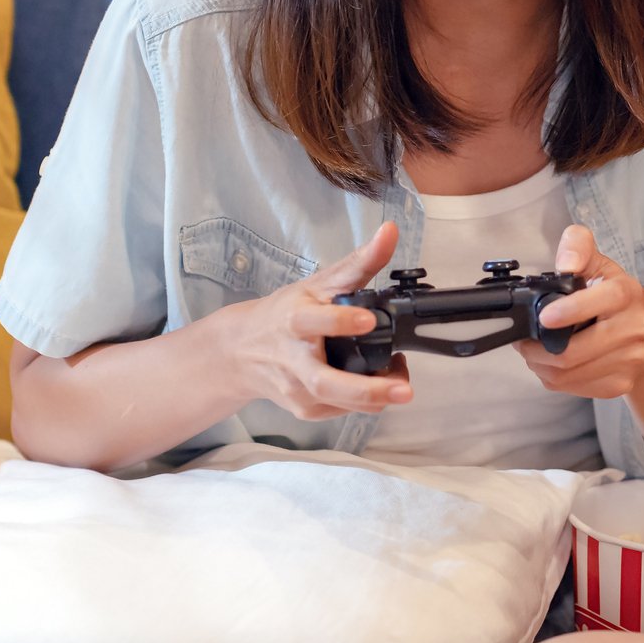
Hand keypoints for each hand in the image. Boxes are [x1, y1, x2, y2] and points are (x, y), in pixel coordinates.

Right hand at [217, 221, 411, 420]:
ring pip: (335, 401)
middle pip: (324, 381)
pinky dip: (364, 403)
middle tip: (403, 389)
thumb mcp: (320, 283)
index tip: (369, 319)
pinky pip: (340, 411)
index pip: (314, 321)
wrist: (240, 351)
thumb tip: (391, 231)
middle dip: (364, 389)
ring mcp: (295, 388)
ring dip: (373, 398)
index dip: (340, 321)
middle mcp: (292, 358)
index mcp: (294, 320)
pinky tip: (379, 389)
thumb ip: (359, 262)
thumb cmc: (285, 312)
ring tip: (401, 387)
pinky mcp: (303, 408)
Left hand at [514, 224, 643, 398]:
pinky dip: (554, 378)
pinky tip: (553, 364)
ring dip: (540, 365)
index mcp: (627, 294)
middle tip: (523, 341)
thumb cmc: (617, 296)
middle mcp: (635, 328)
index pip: (604, 301)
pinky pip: (574, 387)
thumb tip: (566, 263)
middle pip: (575, 351)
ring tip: (534, 352)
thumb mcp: (599, 263)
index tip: (544, 317)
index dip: (571, 311)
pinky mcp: (621, 383)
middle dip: (538, 349)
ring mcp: (630, 360)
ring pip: (569, 373)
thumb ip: (578, 247)